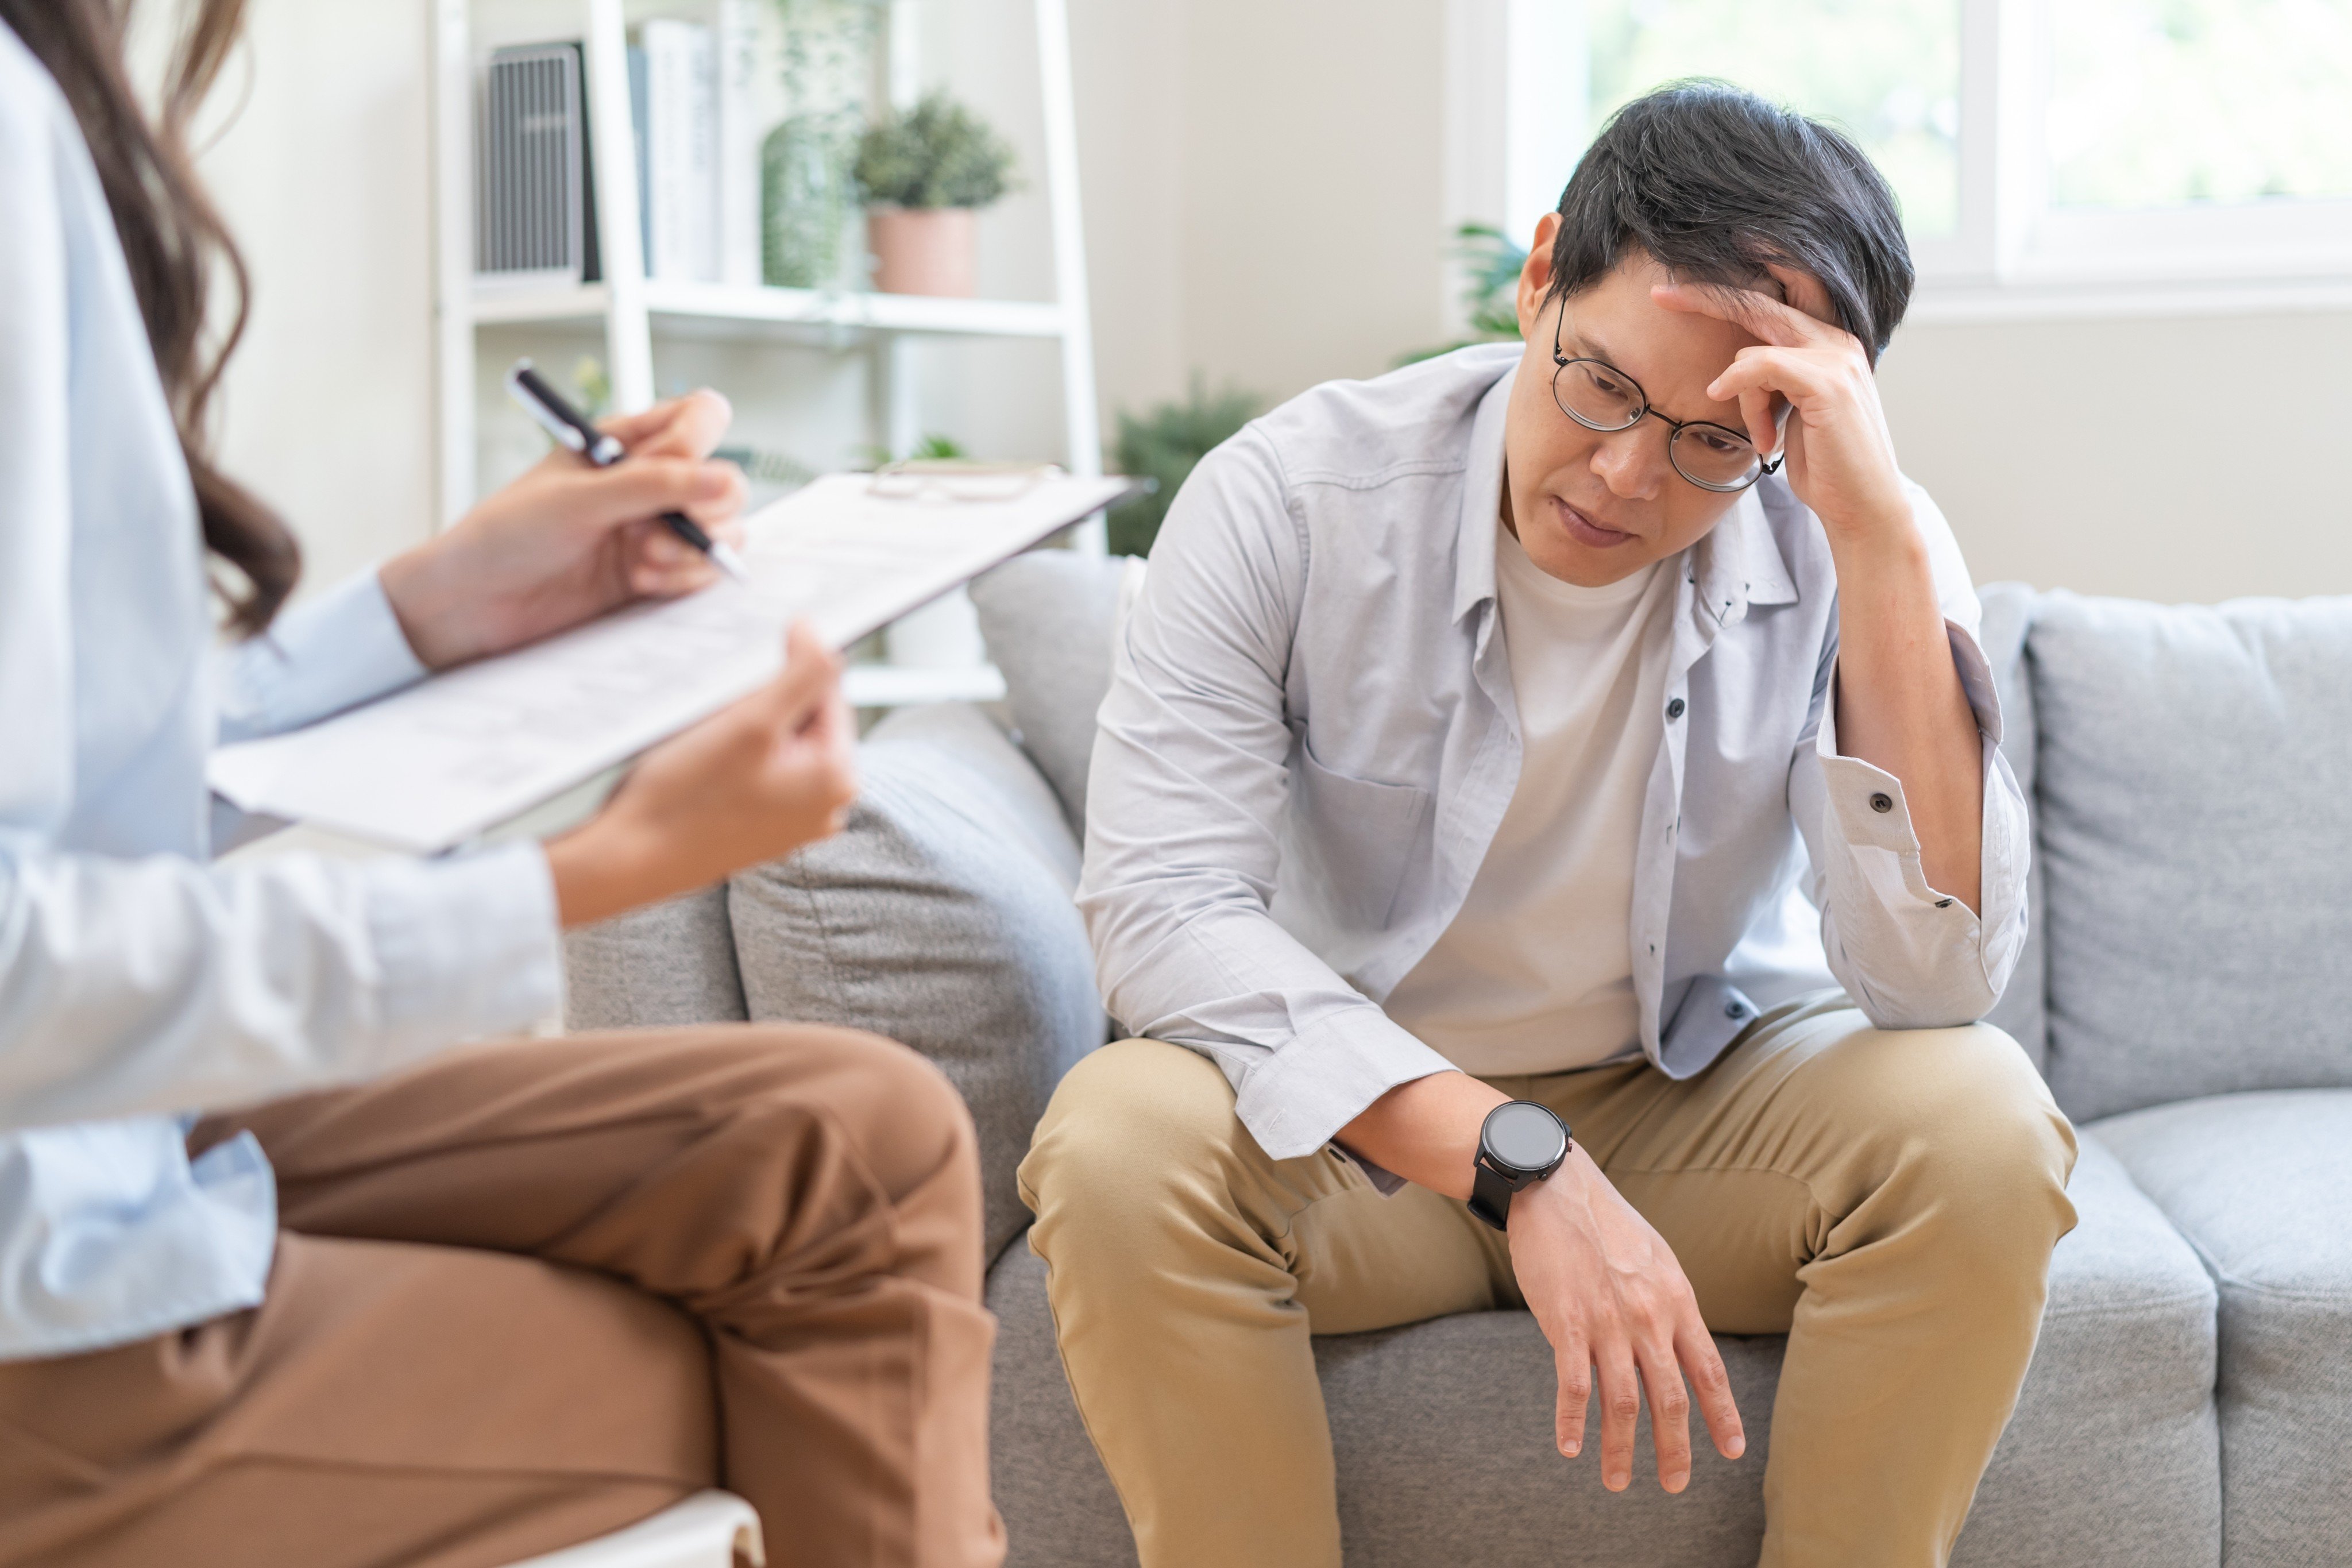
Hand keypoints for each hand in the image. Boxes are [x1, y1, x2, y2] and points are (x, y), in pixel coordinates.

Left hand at [380, 391, 750, 668]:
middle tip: (653, 532)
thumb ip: (655, 485)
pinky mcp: (657, 572)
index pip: (700, 418)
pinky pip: (703, 572)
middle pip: (724, 480)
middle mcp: (649, 482)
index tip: (673, 471)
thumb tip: (724, 478)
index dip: (700, 443)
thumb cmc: (509, 534)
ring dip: (692, 550)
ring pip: (724, 530)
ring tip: (642, 563)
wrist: (476, 603)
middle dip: (702, 510)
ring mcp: (656, 529)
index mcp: (626, 442)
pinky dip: (683, 579)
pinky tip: (641, 583)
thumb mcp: (579, 499)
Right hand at [544, 621, 855, 927]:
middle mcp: (828, 807)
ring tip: (709, 749)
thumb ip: (801, 673)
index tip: (740, 685)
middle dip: (766, 707)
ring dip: (749, 731)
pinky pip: (762, 773)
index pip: (828, 693)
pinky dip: (738, 760)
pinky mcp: (765, 828)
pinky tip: (705, 769)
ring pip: (780, 744)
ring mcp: (796, 821)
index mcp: (839, 779)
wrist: (630, 860)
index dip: (784, 675)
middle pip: (805, 719)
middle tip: (720, 724)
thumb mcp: (751, 722)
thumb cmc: (686, 798)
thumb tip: (818, 632)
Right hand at [1510, 1152, 1745, 1492]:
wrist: (1556, 1188)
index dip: (1722, 1414)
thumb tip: (1677, 1344)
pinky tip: (1570, 1448)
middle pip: (1671, 1398)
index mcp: (1676, 1301)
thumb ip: (1667, 1304)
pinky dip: (1572, 1422)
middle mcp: (1649, 1316)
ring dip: (1622, 1450)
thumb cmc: (1604, 1223)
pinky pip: (1573, 1385)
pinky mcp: (1566, 1321)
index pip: (1708, 1369)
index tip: (1732, 1450)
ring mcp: (1608, 1321)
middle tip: (1676, 1484)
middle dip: (1676, 1449)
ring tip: (1618, 1482)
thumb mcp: (1655, 1260)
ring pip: (1624, 1403)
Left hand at [1652, 269, 1908, 547]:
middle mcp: (1837, 341)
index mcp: (1829, 345)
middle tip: (1659, 295)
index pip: (1776, 301)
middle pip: (1759, 304)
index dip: (1733, 289)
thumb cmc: (1826, 466)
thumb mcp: (1792, 415)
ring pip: (1755, 352)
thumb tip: (1735, 371)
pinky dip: (1740, 386)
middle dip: (1706, 298)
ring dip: (1746, 402)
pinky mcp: (1827, 382)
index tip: (1683, 286)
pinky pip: (1762, 364)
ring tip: (1764, 439)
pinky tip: (1734, 410)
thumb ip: (1772, 383)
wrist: (1863, 507)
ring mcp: (1837, 358)